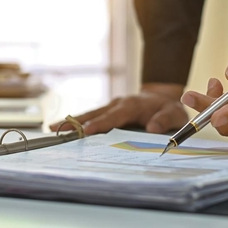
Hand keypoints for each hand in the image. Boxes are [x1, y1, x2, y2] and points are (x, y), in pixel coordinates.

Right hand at [50, 83, 186, 134]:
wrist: (164, 96)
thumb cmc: (170, 108)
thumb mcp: (174, 114)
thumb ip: (164, 120)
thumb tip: (151, 128)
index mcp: (131, 105)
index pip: (113, 116)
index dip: (99, 124)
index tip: (86, 131)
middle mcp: (118, 104)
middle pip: (94, 113)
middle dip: (75, 121)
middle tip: (56, 128)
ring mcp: (112, 106)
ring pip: (89, 114)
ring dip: (72, 121)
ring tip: (53, 128)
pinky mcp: (109, 111)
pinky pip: (92, 117)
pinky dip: (79, 122)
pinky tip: (66, 130)